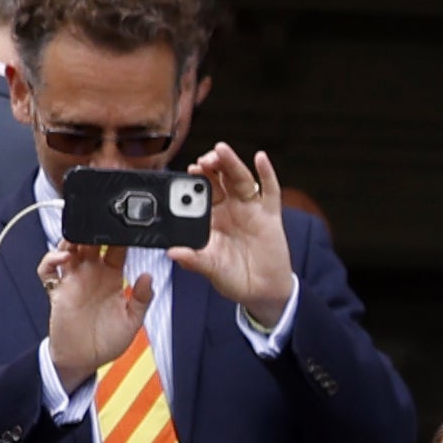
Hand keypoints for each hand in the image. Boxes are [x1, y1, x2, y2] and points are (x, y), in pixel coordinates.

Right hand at [42, 236, 151, 389]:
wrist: (83, 360)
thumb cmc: (107, 341)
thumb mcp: (132, 322)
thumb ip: (141, 299)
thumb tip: (148, 277)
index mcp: (112, 278)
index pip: (116, 250)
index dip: (120, 239)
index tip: (127, 232)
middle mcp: (92, 275)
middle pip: (90, 243)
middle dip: (94, 232)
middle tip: (101, 226)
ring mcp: (73, 280)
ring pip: (68, 249)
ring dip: (72, 239)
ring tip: (80, 237)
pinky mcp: (57, 290)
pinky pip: (48, 269)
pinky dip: (51, 259)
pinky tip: (63, 258)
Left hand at [169, 143, 296, 324]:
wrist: (262, 291)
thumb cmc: (233, 278)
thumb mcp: (211, 269)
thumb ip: (194, 260)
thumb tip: (172, 253)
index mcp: (211, 218)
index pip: (201, 193)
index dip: (195, 180)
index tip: (189, 170)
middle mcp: (229, 208)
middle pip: (219, 179)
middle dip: (211, 166)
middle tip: (203, 159)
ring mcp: (250, 209)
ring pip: (240, 180)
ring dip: (231, 163)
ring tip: (221, 150)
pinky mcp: (270, 215)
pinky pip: (269, 191)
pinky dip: (266, 174)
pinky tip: (260, 159)